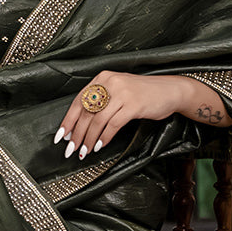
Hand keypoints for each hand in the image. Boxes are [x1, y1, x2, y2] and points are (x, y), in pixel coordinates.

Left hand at [55, 72, 194, 160]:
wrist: (170, 91)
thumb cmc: (142, 94)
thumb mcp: (118, 90)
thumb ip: (100, 102)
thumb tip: (79, 124)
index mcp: (102, 78)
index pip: (78, 102)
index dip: (68, 121)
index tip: (61, 137)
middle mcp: (110, 83)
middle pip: (86, 113)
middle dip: (76, 134)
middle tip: (70, 150)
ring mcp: (122, 93)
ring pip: (98, 120)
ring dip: (89, 139)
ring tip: (84, 152)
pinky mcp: (133, 105)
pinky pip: (113, 125)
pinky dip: (104, 138)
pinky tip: (99, 146)